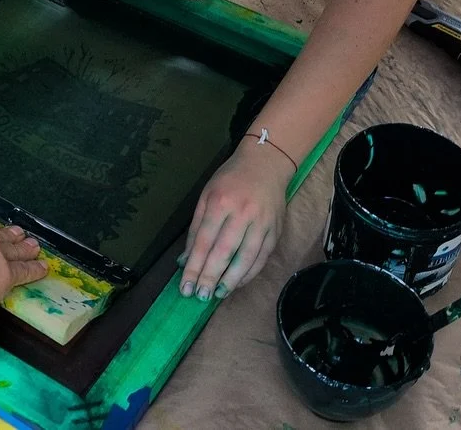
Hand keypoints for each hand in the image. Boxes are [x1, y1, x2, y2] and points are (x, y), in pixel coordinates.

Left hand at [180, 141, 293, 300]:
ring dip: (230, 280)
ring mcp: (262, 223)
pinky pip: (262, 258)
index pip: (203, 241)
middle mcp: (242, 214)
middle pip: (223, 252)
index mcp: (220, 203)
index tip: (185, 285)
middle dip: (209, 277)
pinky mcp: (276, 231)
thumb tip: (185, 259)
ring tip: (217, 294)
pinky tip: (237, 283)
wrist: (266, 164)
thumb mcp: (206, 196)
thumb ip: (196, 228)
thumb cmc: (231, 179)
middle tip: (199, 296)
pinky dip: (249, 274)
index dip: (194, 266)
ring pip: (246, 259)